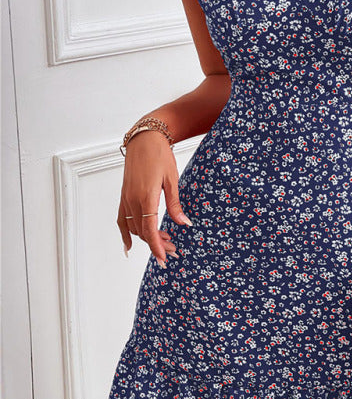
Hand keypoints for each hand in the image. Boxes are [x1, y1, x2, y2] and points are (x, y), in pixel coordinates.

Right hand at [116, 130, 192, 265]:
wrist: (144, 139)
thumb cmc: (160, 156)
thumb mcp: (172, 180)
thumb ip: (175, 204)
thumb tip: (184, 223)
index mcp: (146, 197)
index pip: (150, 230)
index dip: (157, 246)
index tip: (165, 258)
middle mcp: (132, 200)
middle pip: (143, 232)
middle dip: (157, 244)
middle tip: (174, 251)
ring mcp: (126, 198)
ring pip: (133, 228)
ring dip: (146, 239)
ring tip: (164, 242)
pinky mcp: (124, 196)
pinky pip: (121, 220)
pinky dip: (124, 234)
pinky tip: (129, 246)